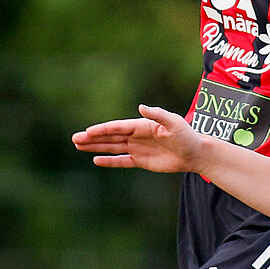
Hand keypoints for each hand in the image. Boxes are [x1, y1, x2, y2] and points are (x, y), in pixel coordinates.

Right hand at [72, 105, 208, 173]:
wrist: (195, 153)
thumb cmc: (187, 136)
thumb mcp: (174, 123)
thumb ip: (158, 115)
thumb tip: (141, 107)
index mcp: (142, 125)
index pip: (117, 128)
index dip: (102, 130)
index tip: (87, 132)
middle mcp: (136, 136)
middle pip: (110, 137)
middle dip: (92, 138)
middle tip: (74, 139)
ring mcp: (137, 148)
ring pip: (112, 148)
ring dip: (96, 147)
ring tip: (79, 146)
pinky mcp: (141, 161)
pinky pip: (122, 161)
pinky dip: (109, 161)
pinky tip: (96, 160)